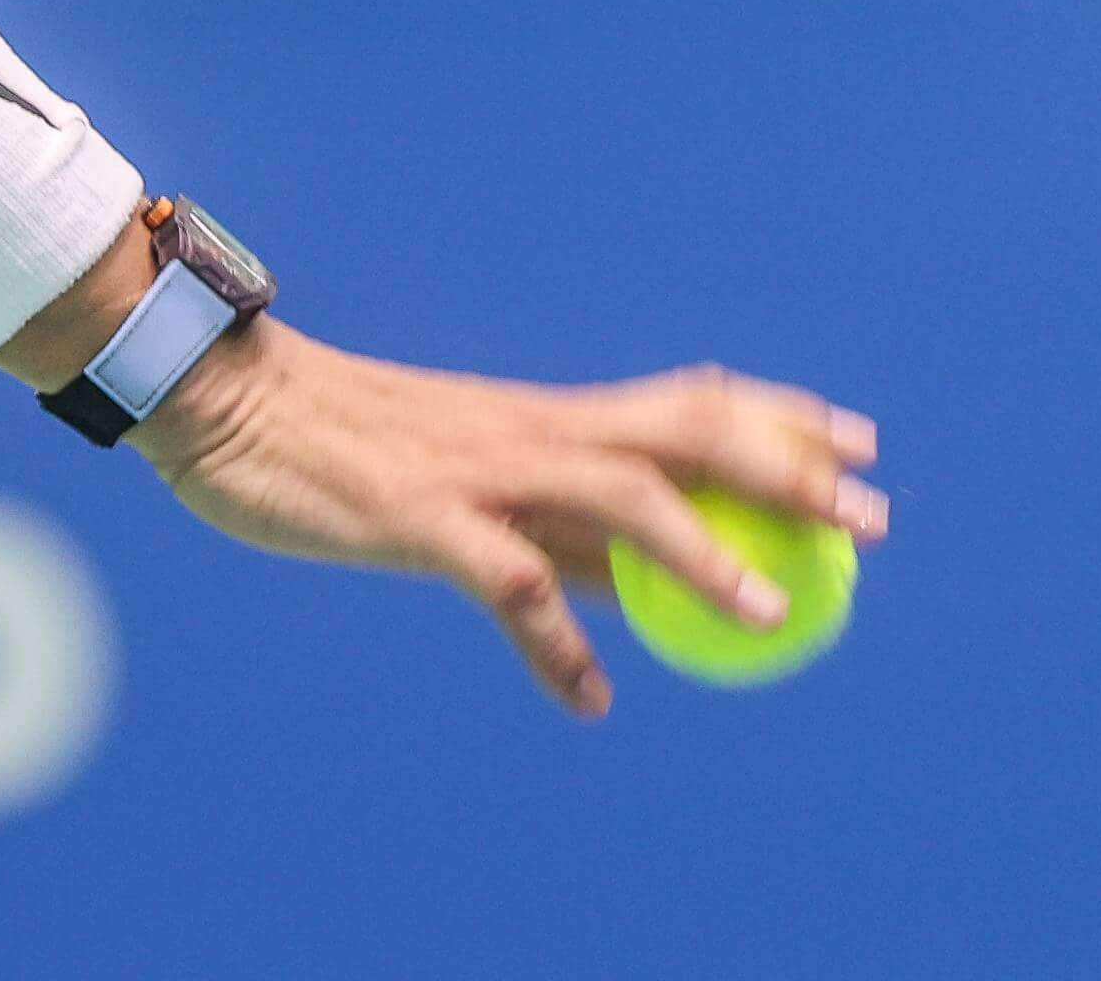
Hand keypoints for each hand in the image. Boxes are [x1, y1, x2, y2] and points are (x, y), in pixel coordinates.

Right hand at [130, 324, 886, 715]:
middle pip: (687, 435)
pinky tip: (588, 699)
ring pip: (620, 497)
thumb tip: (645, 581)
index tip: (858, 445)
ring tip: (775, 614)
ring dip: (706, 554)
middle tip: (872, 519)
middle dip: (789, 473)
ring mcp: (482, 471)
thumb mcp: (476, 481)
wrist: (228, 404)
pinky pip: (507, 585)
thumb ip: (559, 527)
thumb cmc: (348, 446)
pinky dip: (557, 645)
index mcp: (547, 417)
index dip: (781, 419)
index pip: (689, 401)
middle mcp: (533, 431)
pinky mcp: (422, 518)